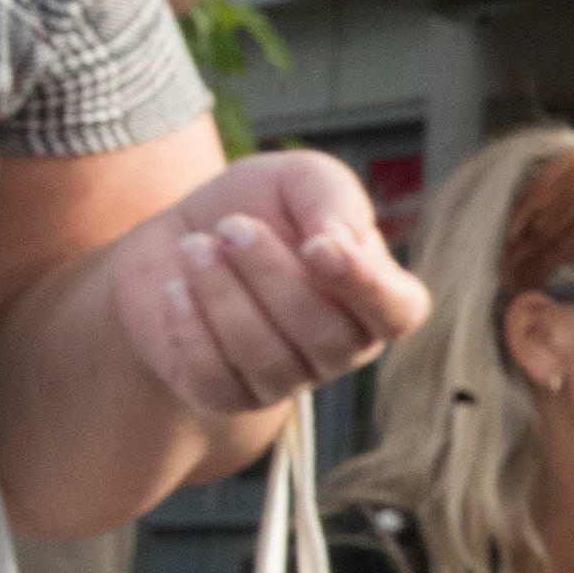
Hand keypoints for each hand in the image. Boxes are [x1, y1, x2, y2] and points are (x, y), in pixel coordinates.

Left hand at [105, 149, 430, 417]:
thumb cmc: (257, 205)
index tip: (317, 245)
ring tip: (194, 246)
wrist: (181, 235)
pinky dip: (191, 330)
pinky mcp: (228, 394)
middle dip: (271, 276)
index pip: (398, 312)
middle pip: (325, 336)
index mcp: (376, 297)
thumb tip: (338, 240)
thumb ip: (332, 197)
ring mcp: (287, 378)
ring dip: (223, 296)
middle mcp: (342, 348)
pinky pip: (217, 380)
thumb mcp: (299, 178)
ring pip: (268, 359)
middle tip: (232, 226)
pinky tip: (175, 290)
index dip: (365, 287)